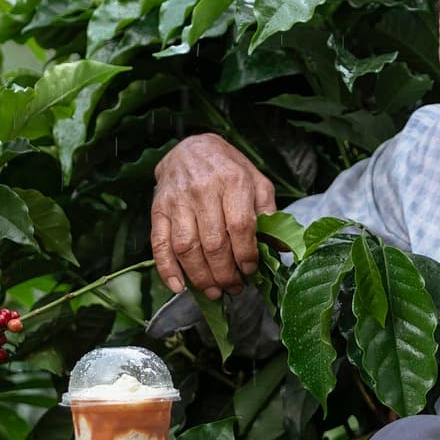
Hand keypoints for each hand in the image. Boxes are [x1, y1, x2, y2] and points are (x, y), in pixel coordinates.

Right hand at [151, 134, 276, 299]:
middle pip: (213, 243)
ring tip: (214, 292)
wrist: (191, 148)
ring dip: (201, 277)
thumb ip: (268, 213)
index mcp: (232, 181)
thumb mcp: (257, 182)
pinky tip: (179, 287)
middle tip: (235, 288)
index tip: (250, 270)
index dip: (246, 255)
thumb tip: (280, 248)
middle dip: (225, 274)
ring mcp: (177, 200)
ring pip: (187, 247)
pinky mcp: (158, 209)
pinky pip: (159, 243)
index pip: (240, 227)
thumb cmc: (229, 168)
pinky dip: (167, 269)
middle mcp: (203, 190)